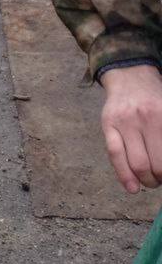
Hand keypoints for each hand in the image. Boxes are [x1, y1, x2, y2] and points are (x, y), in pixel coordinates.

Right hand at [100, 64, 161, 192]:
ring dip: (144, 180)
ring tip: (148, 181)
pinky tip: (131, 188)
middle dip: (158, 179)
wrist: (130, 75)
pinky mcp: (107, 123)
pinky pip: (114, 154)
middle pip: (155, 164)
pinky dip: (123, 175)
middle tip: (159, 179)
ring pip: (136, 163)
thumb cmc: (154, 99)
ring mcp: (124, 121)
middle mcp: (145, 118)